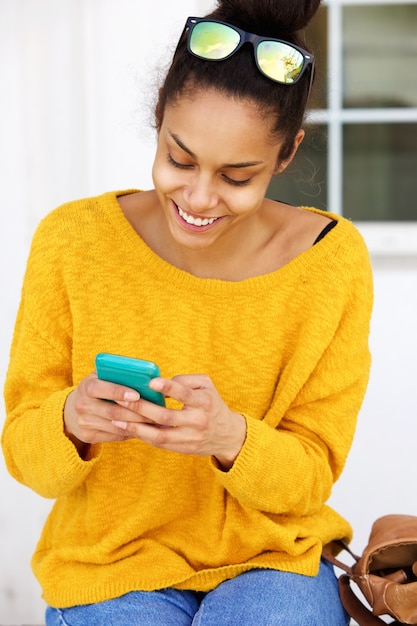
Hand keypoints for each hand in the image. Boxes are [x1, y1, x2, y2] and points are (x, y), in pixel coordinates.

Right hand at [63, 373, 154, 455]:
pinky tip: (145, 429)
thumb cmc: (99, 389)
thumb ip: (119, 374)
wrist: (73, 411)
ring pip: (116, 426)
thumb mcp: (102, 377)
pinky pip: (115, 436)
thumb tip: (149, 377)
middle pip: (112, 411)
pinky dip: (131, 432)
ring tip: (155, 423)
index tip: (137, 395)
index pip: (101, 388)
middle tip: (156, 413)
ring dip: (137, 425)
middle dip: (136, 413)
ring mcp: (84, 422)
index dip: (119, 392)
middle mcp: (82, 405)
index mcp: (87, 386)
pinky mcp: (88, 436)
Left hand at [112, 374, 246, 469]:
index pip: (184, 394)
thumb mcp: (207, 385)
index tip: (151, 382)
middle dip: (141, 408)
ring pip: (159, 434)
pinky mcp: (184, 449)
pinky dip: (143, 436)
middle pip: (165, 416)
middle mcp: (198, 420)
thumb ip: (185, 380)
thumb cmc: (212, 403)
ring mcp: (190, 437)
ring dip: (136, 427)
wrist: (228, 435)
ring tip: (117, 419)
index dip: (168, 388)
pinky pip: (160, 444)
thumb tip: (160, 384)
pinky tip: (128, 429)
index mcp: (204, 401)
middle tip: (121, 399)